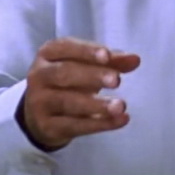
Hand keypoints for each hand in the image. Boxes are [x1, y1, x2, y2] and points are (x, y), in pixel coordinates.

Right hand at [19, 37, 140, 150]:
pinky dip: (99, 124)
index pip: (66, 48)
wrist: (39, 113)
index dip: (87, 51)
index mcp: (48, 53)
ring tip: (120, 105)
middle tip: (116, 80)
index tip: (107, 56)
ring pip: (68, 102)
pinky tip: (119, 120)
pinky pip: (75, 125)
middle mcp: (39, 76)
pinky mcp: (47, 127)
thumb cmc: (68, 80)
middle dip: (92, 76)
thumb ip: (110, 60)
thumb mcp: (85, 64)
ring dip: (97, 105)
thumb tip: (135, 59)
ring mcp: (40, 103)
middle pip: (64, 73)